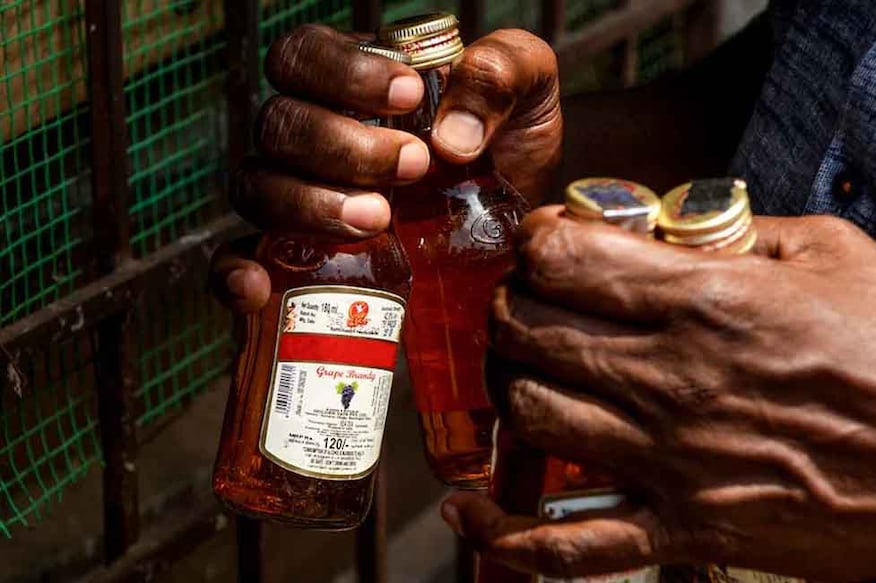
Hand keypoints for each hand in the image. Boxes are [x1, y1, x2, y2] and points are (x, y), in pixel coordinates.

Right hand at [211, 24, 560, 310]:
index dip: (342, 72)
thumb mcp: (529, 91)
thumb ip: (501, 74)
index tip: (409, 96)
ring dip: (308, 202)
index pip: (303, 55)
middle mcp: (313, 134)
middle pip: (282, 124)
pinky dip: (233, 273)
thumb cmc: (513, 141)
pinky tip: (258, 289)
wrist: (522, 220)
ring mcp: (299, 195)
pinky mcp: (298, 257)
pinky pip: (234, 260)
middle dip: (343, 146)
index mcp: (352, 81)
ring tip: (378, 218)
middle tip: (413, 166)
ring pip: (258, 185)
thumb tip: (451, 136)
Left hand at [446, 208, 875, 581]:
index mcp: (707, 300)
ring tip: (523, 375)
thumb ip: (742, 229)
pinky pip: (571, 548)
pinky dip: (506, 537)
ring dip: (508, 390)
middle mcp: (672, 378)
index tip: (544, 243)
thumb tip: (671, 224)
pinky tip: (471, 512)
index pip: (564, 260)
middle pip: (530, 332)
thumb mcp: (833, 252)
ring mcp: (671, 462)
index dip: (535, 242)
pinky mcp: (685, 531)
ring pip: (531, 419)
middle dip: (510, 307)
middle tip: (525, 303)